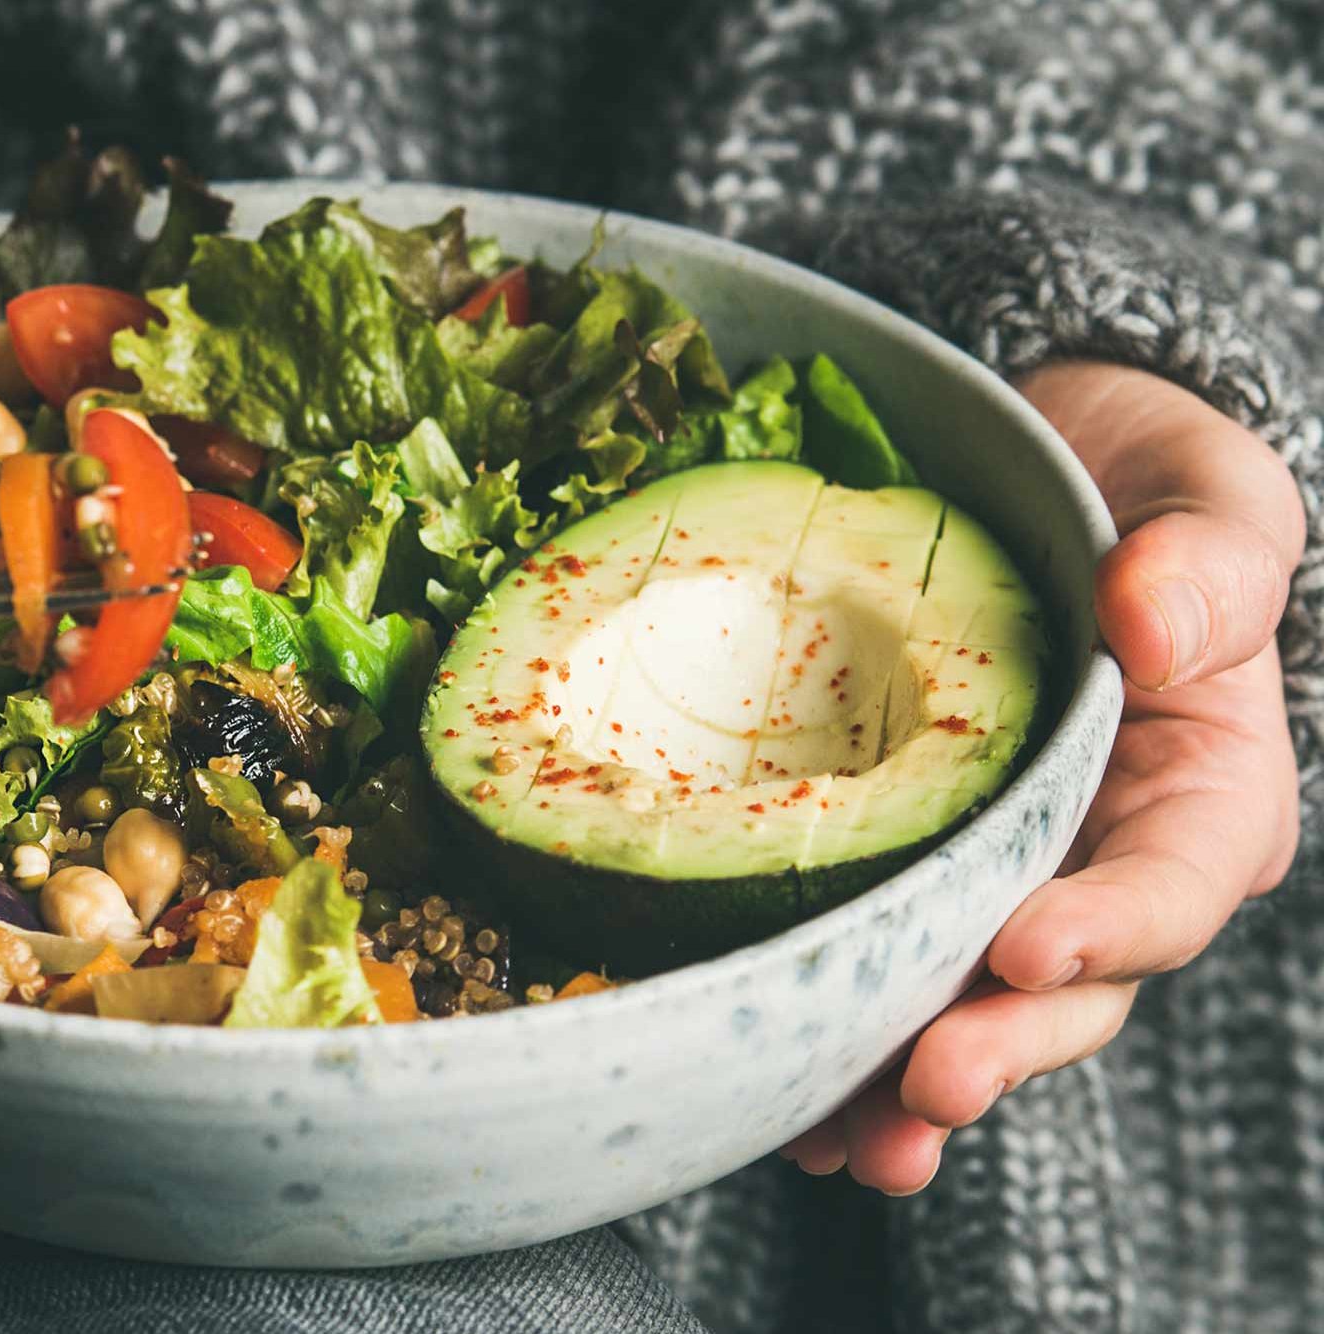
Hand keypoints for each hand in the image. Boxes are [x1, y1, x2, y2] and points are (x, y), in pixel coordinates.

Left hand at [780, 361, 1304, 1192]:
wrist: (1033, 475)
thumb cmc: (1136, 490)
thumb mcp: (1204, 499)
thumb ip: (1209, 563)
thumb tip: (1155, 626)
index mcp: (1198, 794)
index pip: (1175, 883)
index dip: (1109, 932)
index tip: (1025, 954)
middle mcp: (1098, 861)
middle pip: (1066, 990)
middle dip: (997, 1048)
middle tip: (923, 1091)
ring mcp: (1000, 878)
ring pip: (965, 1007)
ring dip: (903, 1085)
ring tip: (843, 1144)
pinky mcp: (908, 871)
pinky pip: (878, 960)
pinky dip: (833, 1029)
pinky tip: (776, 1088)